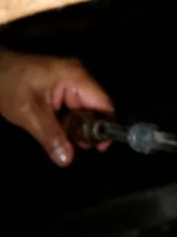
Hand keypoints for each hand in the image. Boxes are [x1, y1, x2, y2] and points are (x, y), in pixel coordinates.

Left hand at [0, 49, 113, 166]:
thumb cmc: (7, 83)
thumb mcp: (28, 113)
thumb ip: (51, 136)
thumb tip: (66, 159)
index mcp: (76, 78)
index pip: (104, 104)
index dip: (106, 127)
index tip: (99, 147)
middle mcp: (79, 77)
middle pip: (97, 108)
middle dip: (89, 129)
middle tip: (78, 146)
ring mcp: (72, 81)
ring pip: (87, 110)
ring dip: (79, 127)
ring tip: (67, 140)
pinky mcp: (64, 86)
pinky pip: (75, 107)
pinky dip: (70, 121)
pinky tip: (60, 130)